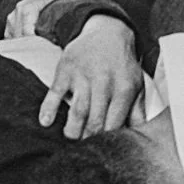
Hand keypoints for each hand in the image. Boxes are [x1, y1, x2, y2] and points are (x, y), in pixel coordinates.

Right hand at [40, 15, 141, 138]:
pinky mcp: (65, 70)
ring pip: (77, 111)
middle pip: (95, 121)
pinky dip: (48, 108)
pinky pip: (55, 93)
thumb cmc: (122, 65)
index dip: (107, 141)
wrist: (107, 32)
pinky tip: (45, 123)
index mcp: (124, 89)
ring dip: (72, 130)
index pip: (114, 123)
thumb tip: (139, 136)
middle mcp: (104, 82)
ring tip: (71, 139)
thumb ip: (137, 111)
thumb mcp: (136, 84)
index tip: (102, 152)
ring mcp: (83, 76)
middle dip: (89, 139)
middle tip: (84, 150)